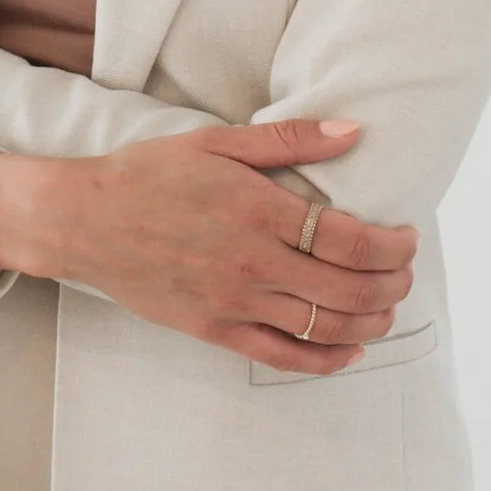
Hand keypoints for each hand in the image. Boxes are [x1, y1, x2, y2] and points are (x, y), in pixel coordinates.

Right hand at [0, 120, 417, 376]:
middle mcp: (253, 263)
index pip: (353, 241)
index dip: (394, 246)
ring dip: (371, 320)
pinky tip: (350, 349)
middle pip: (350, 290)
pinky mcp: (214, 330)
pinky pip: (283, 355)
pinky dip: (326, 358)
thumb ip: (290, 139)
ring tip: (387, 306)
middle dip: (393, 285)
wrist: (81, 221)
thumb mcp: (217, 141)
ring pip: (325, 326)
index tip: (408, 239)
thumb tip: (354, 132)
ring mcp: (234, 302)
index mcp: (259, 211)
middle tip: (406, 272)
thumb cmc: (147, 174)